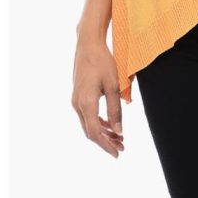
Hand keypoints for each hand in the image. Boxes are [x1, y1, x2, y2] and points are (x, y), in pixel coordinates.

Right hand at [71, 38, 124, 157]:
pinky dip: (98, 122)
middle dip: (106, 141)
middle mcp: (77, 104)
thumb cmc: (103, 62)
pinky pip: (87, 115)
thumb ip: (115, 110)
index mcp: (86, 103)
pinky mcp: (78, 95)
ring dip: (103, 132)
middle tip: (122, 147)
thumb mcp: (113, 86)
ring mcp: (76, 100)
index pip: (95, 133)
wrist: (88, 44)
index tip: (118, 153)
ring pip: (88, 124)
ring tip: (119, 137)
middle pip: (90, 131)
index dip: (106, 145)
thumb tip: (119, 131)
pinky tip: (110, 124)